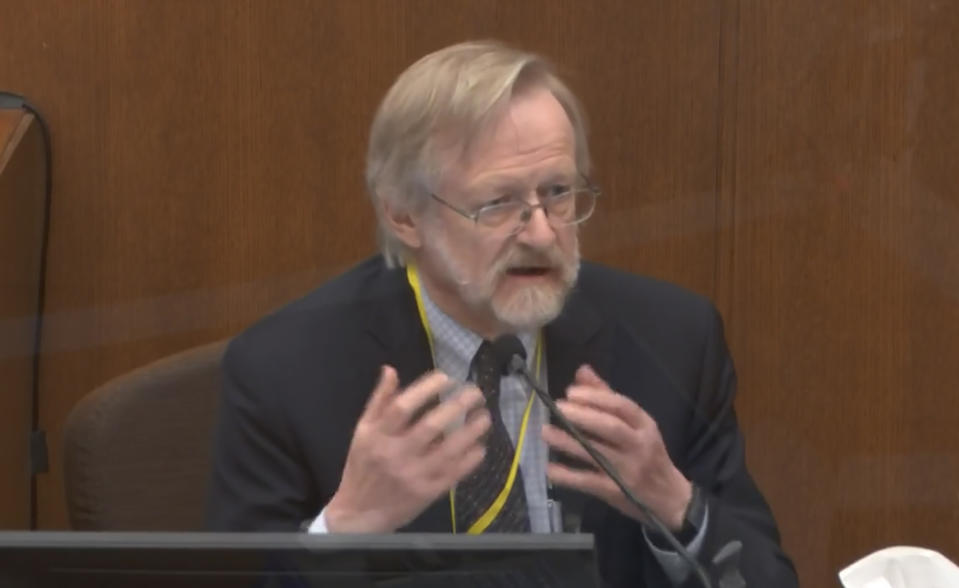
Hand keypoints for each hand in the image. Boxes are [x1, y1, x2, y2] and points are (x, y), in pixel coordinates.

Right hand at [325, 366, 489, 532]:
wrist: (360, 514)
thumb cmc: (362, 467)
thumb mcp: (362, 432)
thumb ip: (378, 401)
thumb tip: (391, 369)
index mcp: (377, 436)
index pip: (403, 407)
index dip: (427, 389)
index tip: (446, 378)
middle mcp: (396, 455)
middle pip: (431, 426)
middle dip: (458, 405)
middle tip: (476, 393)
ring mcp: (414, 475)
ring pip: (449, 450)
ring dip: (472, 431)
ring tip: (484, 416)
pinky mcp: (428, 493)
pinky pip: (455, 473)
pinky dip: (471, 458)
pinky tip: (480, 445)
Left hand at [542, 365, 691, 529]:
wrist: (670, 498)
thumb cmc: (648, 455)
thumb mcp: (636, 426)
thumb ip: (607, 397)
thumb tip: (582, 370)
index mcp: (645, 425)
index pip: (623, 406)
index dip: (596, 398)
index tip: (571, 392)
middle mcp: (639, 445)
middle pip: (611, 428)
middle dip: (583, 416)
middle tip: (558, 408)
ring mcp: (628, 470)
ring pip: (597, 453)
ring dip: (568, 442)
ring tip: (545, 431)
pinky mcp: (616, 492)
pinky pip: (589, 482)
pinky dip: (568, 476)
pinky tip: (550, 469)